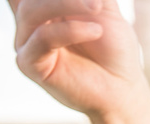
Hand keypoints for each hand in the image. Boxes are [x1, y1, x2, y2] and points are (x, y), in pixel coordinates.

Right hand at [8, 0, 149, 123]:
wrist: (122, 88)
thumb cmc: (114, 50)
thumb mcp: (104, 8)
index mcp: (43, 6)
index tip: (91, 1)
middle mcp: (29, 22)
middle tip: (97, 1)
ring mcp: (27, 42)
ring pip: (32, 11)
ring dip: (67, 3)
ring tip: (97, 7)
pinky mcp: (29, 64)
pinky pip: (42, 38)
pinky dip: (70, 30)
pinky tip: (95, 31)